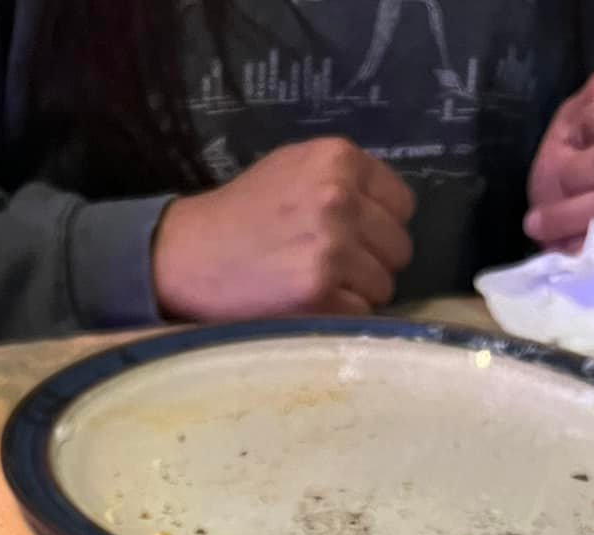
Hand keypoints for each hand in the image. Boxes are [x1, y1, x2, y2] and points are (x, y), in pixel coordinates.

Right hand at [153, 137, 414, 320]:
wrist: (191, 254)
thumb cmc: (244, 213)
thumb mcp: (294, 168)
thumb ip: (343, 179)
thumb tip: (390, 212)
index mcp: (339, 159)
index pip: (403, 204)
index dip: (381, 226)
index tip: (356, 236)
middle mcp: (340, 199)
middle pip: (399, 248)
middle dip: (373, 261)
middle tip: (335, 267)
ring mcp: (332, 248)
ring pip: (384, 284)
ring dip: (358, 292)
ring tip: (320, 285)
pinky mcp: (320, 293)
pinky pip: (362, 313)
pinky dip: (341, 316)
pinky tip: (310, 304)